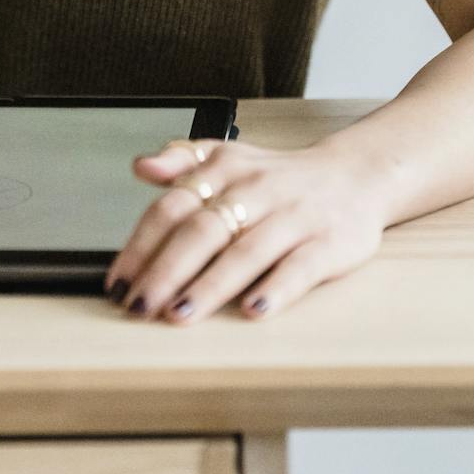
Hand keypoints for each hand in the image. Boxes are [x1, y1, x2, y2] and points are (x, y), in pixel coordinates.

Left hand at [103, 135, 387, 323]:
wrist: (355, 175)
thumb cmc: (278, 178)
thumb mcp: (228, 158)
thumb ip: (181, 161)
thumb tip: (141, 167)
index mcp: (225, 170)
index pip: (174, 206)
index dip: (141, 244)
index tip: (118, 281)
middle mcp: (256, 190)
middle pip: (203, 230)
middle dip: (165, 271)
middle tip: (138, 306)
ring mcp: (294, 216)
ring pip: (246, 251)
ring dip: (209, 286)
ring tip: (179, 315)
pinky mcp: (329, 243)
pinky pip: (300, 267)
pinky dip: (275, 288)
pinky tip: (252, 310)